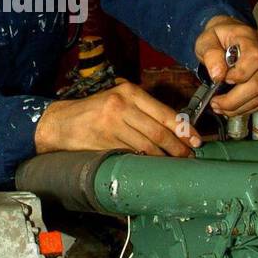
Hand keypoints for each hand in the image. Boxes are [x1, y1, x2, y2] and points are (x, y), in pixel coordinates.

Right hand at [34, 80, 201, 157]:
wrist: (60, 122)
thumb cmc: (94, 111)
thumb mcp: (118, 100)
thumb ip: (143, 110)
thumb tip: (176, 127)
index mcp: (129, 91)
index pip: (164, 113)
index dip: (184, 129)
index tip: (196, 140)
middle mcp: (122, 105)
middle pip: (159, 132)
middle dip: (178, 147)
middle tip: (189, 157)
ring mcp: (113, 124)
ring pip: (148, 145)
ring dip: (164, 158)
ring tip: (175, 164)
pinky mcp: (105, 141)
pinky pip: (132, 153)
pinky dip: (146, 161)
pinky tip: (153, 165)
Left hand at [193, 15, 257, 116]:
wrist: (228, 34)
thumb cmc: (219, 37)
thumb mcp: (206, 40)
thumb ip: (211, 54)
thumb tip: (218, 74)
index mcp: (251, 39)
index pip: (255, 59)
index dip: (239, 74)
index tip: (222, 79)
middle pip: (257, 84)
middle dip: (233, 100)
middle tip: (215, 103)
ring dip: (238, 107)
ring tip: (220, 107)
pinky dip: (245, 108)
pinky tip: (231, 107)